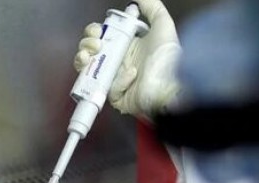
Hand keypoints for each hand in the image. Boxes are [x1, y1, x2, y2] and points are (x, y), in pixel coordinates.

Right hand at [74, 0, 181, 117]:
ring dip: (84, 61)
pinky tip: (132, 74)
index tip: (97, 30)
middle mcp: (118, 63)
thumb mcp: (162, 24)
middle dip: (86, 44)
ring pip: (88, 72)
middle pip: (89, 53)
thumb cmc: (169, 56)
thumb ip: (151, 7)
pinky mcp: (117, 97)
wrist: (173, 81)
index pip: (100, 37)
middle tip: (96, 43)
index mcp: (125, 46)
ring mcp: (115, 80)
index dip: (93, 32)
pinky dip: (119, 81)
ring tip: (92, 55)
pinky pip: (109, 89)